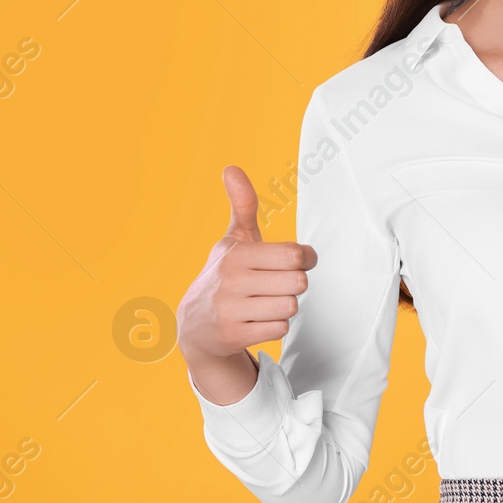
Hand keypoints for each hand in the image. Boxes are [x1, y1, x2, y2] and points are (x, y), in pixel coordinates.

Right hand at [178, 165, 315, 370]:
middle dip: (293, 285)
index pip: (296, 256)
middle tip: (275, 285)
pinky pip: (280, 329)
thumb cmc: (226, 276)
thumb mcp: (234, 240)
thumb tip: (231, 167)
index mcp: (237, 253)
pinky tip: (256, 320)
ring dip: (284, 306)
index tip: (296, 261)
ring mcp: (229, 310)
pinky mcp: (232, 335)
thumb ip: (242, 205)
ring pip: (290, 307)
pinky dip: (274, 326)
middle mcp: (230, 280)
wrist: (196, 325)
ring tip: (263, 302)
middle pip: (298, 283)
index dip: (306, 259)